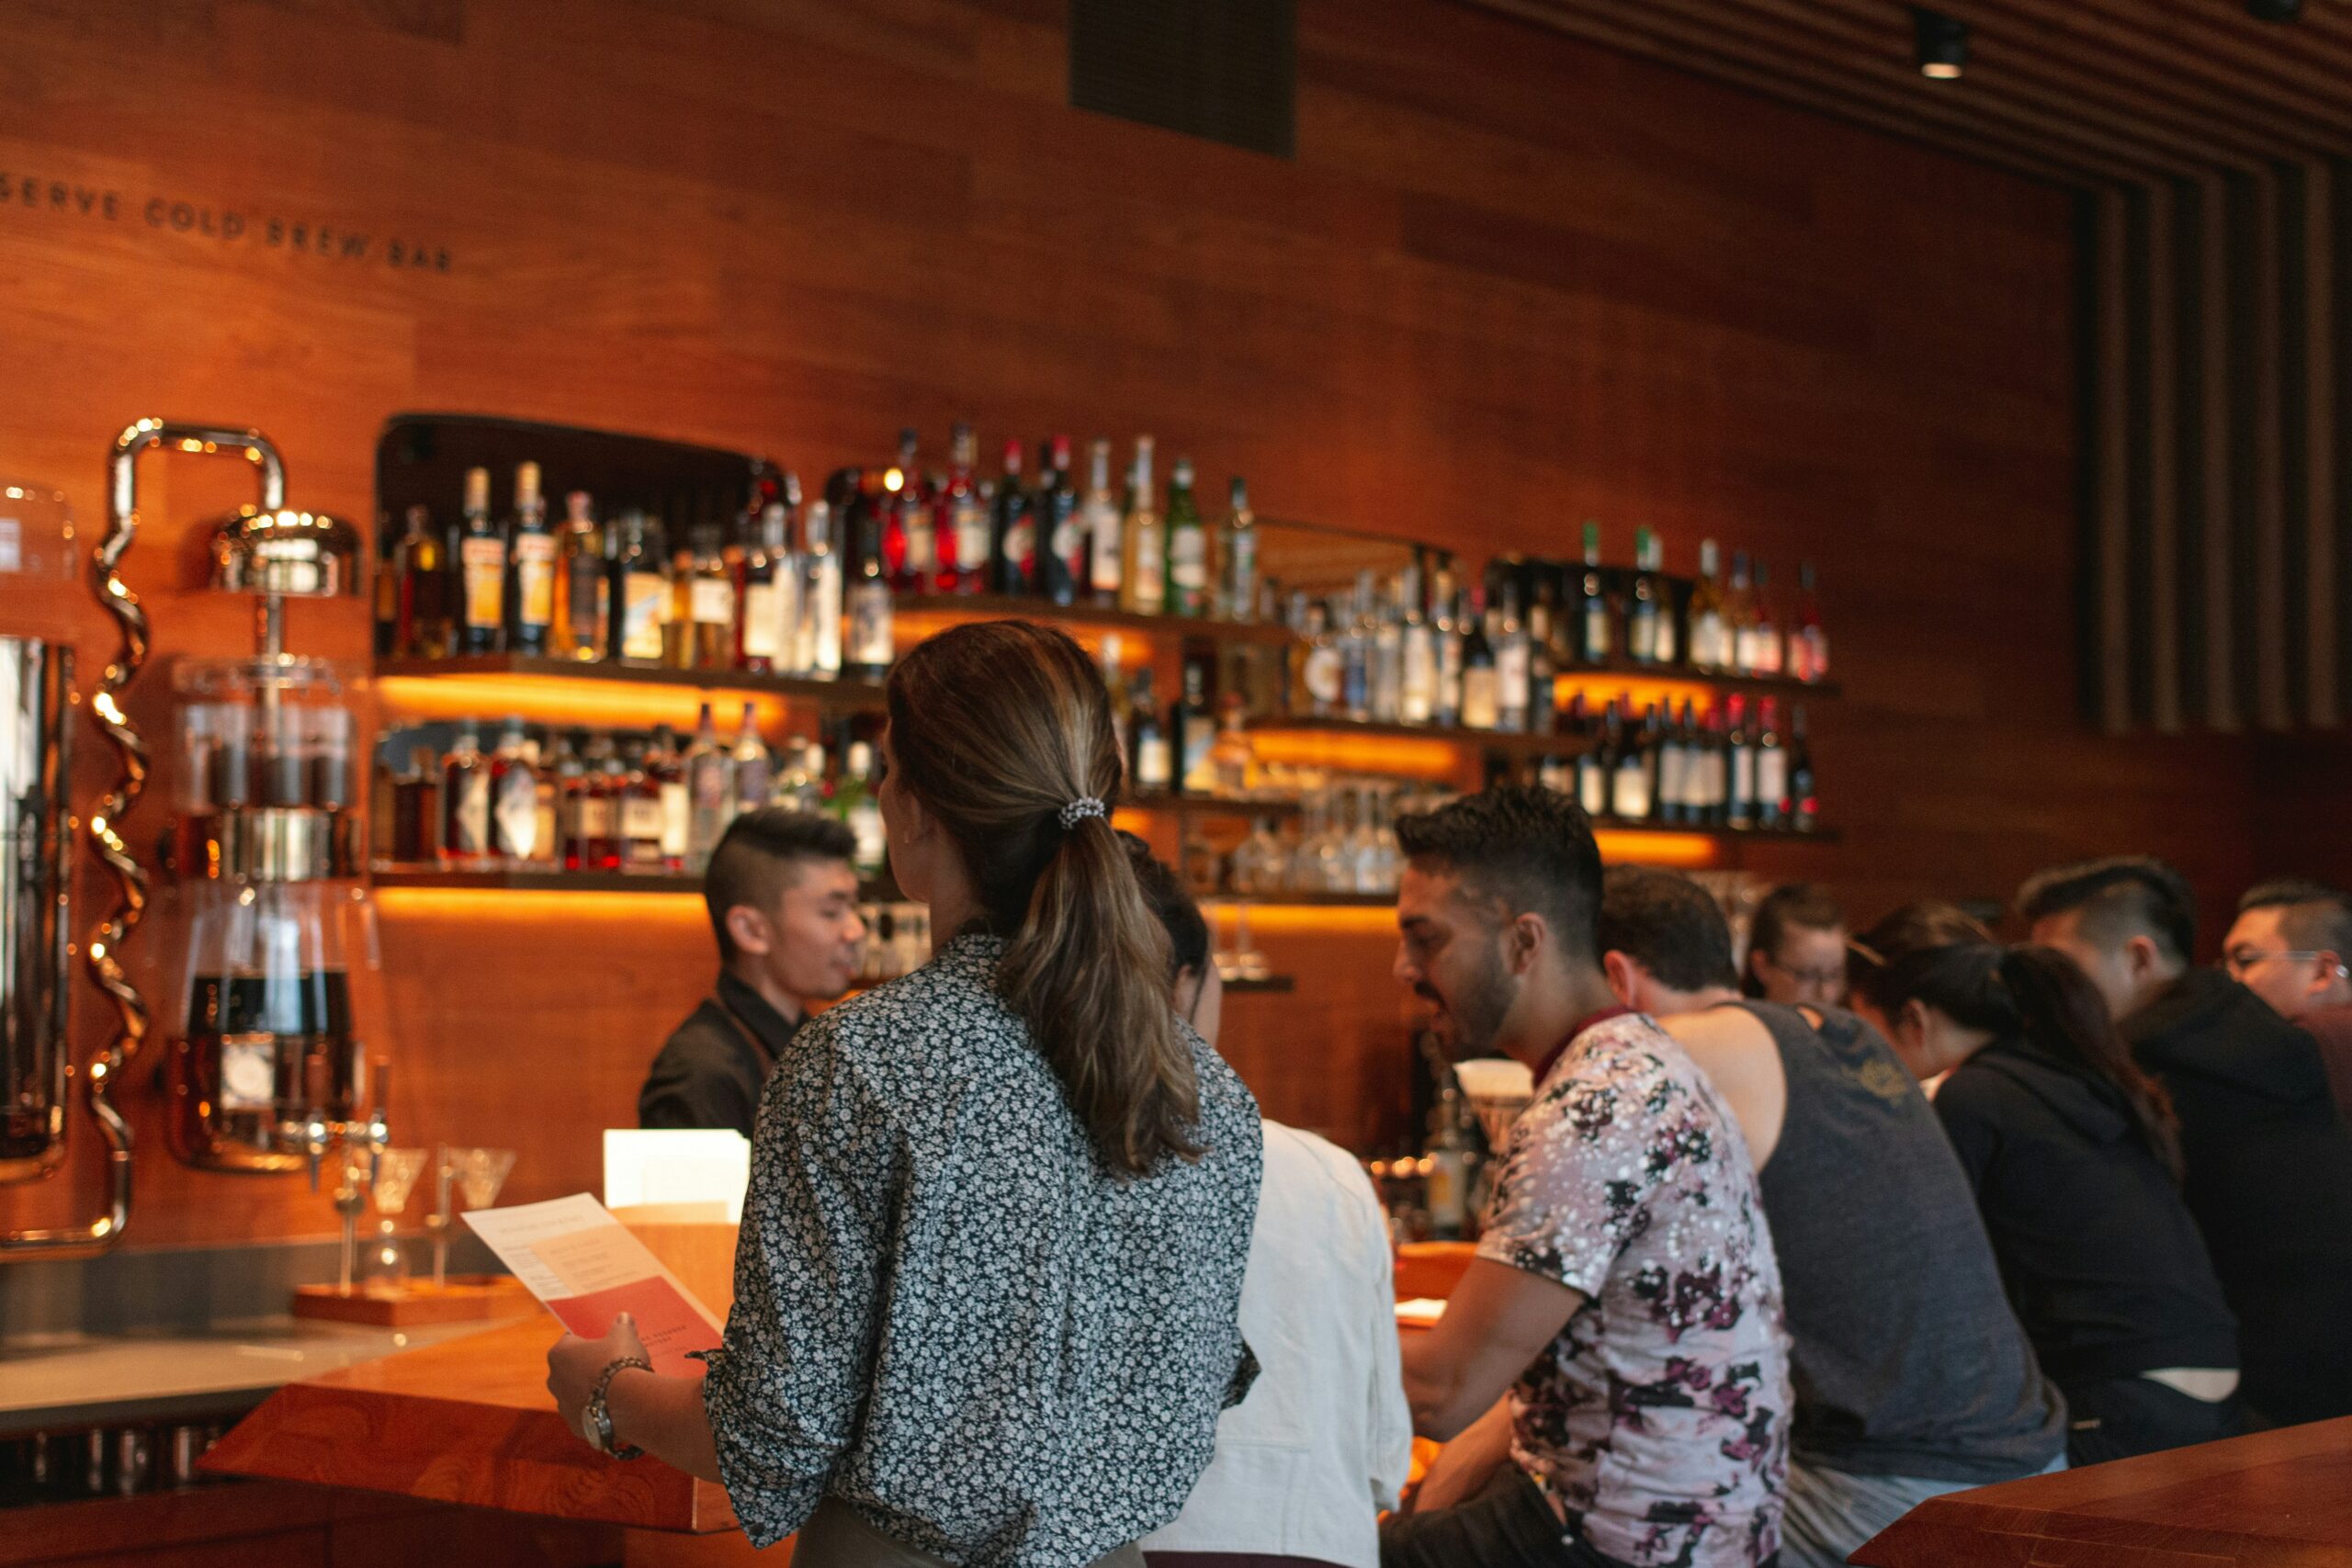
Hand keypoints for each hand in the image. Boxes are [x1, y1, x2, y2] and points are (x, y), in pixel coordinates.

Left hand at [545, 1313, 649, 1447]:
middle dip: (587, 1367)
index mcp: (559, 1353)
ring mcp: (563, 1406)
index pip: (570, 1341)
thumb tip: (623, 1317)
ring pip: (576, 1393)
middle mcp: (554, 1380)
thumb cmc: (620, 1362)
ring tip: (617, 1388)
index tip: (604, 1342)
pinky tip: (616, 1406)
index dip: (588, 1340)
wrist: (628, 1404)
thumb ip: (622, 1325)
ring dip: (591, 1390)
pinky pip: (586, 1413)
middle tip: (611, 1364)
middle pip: (570, 1368)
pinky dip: (597, 1410)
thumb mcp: (625, 1335)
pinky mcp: (575, 1426)